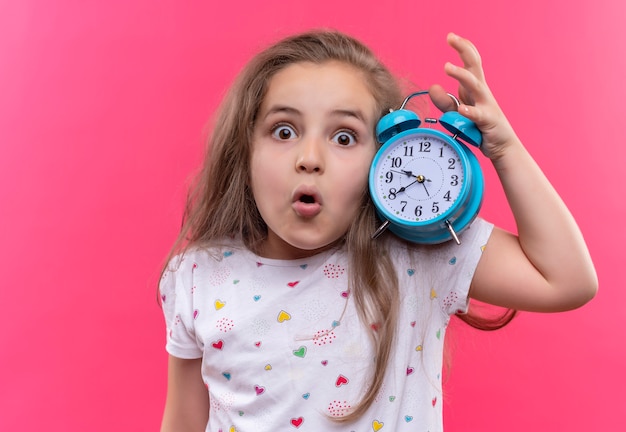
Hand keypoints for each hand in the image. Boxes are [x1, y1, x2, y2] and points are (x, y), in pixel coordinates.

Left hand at [428, 33, 518, 160]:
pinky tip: (461, 109)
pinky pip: (478, 115)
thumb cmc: (479, 126)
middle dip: (463, 50)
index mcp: (474, 88)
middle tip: (450, 37)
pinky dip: (469, 111)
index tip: (451, 36)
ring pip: (474, 85)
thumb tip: (432, 87)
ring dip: (461, 75)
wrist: (501, 146)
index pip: (470, 62)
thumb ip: (445, 101)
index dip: (462, 48)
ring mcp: (486, 106)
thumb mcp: (458, 113)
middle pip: (474, 66)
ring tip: (446, 67)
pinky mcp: (487, 122)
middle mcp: (481, 92)